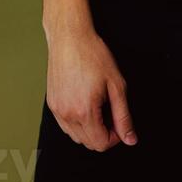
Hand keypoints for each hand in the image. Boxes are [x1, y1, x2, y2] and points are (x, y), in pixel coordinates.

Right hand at [45, 26, 137, 151]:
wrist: (69, 37)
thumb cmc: (92, 54)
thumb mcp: (116, 84)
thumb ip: (123, 115)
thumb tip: (130, 138)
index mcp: (84, 111)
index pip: (101, 144)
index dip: (115, 137)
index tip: (119, 121)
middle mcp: (67, 114)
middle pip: (88, 143)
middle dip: (103, 133)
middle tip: (110, 110)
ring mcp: (57, 110)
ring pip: (75, 136)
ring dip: (89, 129)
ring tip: (97, 105)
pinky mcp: (51, 103)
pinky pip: (65, 125)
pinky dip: (77, 122)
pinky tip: (84, 103)